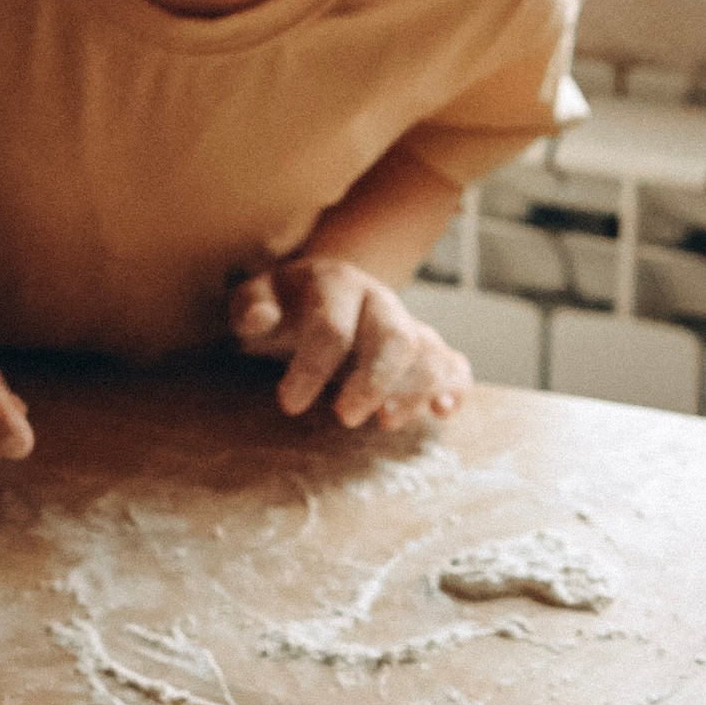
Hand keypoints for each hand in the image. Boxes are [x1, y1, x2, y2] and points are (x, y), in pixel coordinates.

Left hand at [227, 257, 469, 429]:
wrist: (320, 292)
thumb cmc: (283, 305)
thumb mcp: (256, 298)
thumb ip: (250, 305)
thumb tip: (259, 319)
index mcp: (336, 283)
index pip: (331, 327)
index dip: (311, 369)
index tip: (289, 405)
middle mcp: (380, 300)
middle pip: (396, 338)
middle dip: (373, 383)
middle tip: (345, 418)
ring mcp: (407, 322)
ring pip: (429, 353)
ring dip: (413, 392)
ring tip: (385, 422)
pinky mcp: (426, 348)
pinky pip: (455, 363)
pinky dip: (455, 387)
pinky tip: (441, 411)